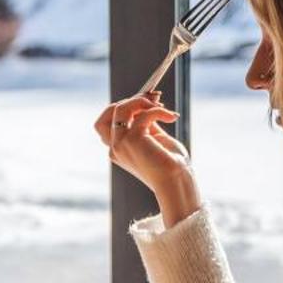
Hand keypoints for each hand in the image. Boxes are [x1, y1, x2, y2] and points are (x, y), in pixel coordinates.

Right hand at [95, 91, 199, 225]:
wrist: (176, 182)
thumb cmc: (169, 164)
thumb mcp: (154, 138)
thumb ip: (145, 123)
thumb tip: (145, 103)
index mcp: (118, 149)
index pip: (105, 121)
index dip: (123, 107)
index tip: (145, 103)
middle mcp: (115, 147)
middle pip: (110, 111)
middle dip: (132, 100)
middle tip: (155, 100)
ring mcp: (120, 144)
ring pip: (121, 108)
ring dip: (142, 102)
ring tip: (162, 108)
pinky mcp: (132, 140)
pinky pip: (143, 115)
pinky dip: (158, 111)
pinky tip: (172, 117)